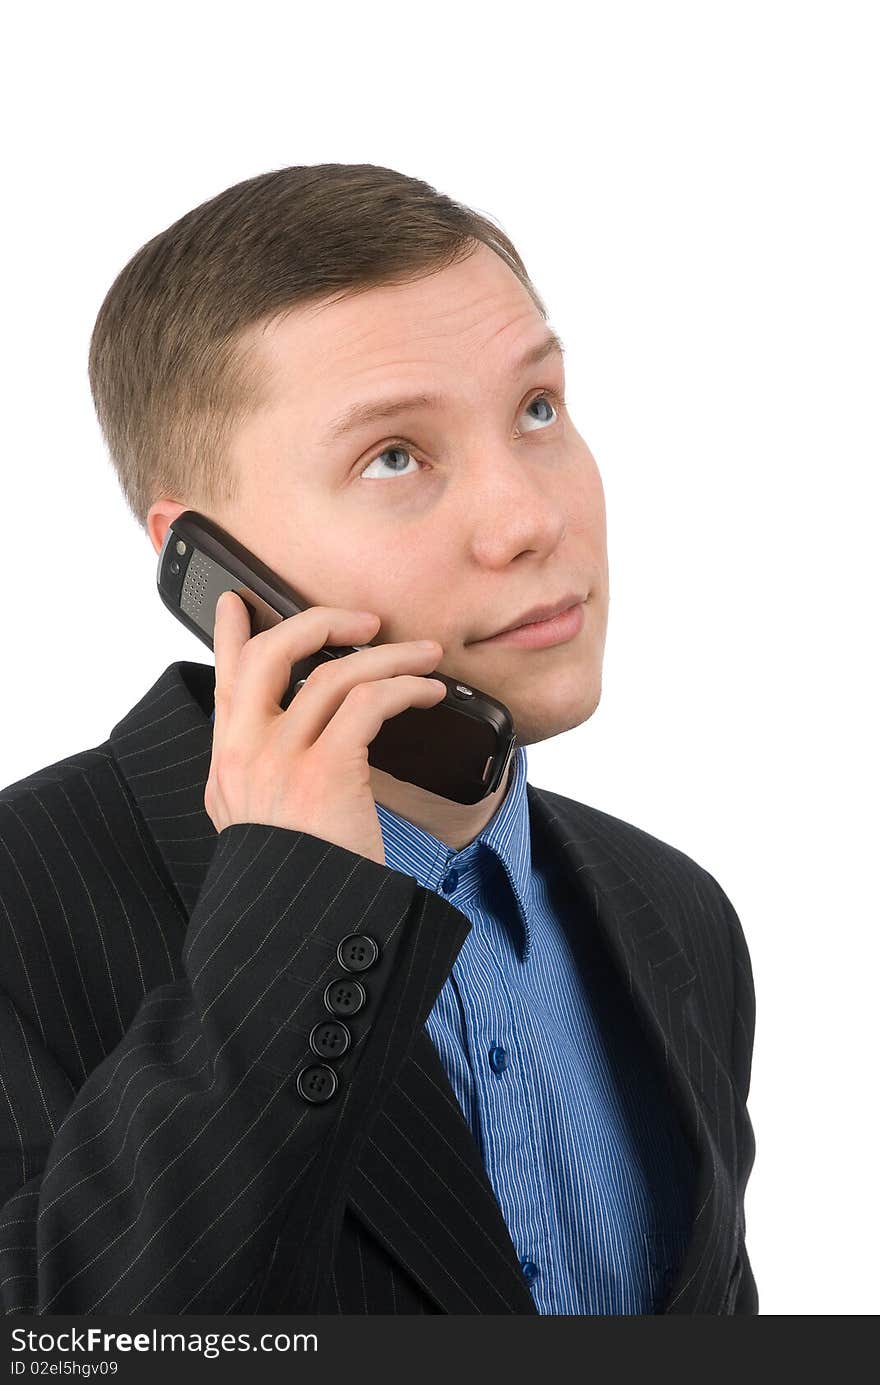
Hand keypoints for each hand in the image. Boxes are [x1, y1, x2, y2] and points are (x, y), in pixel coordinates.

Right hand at [205, 592, 445, 864]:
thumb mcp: (262, 828)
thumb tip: (295, 743)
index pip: (224, 681)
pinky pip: (371, 702)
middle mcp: (244, 754)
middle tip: (360, 622)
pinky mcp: (325, 770)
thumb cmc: (303, 883)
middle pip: (269, 654)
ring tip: (424, 656)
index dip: (227, 635)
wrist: (304, 935)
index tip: (235, 601)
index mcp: (228, 765)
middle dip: (318, 623)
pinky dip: (406, 688)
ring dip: (388, 656)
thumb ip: (264, 781)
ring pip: (334, 673)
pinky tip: (429, 692)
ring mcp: (280, 760)